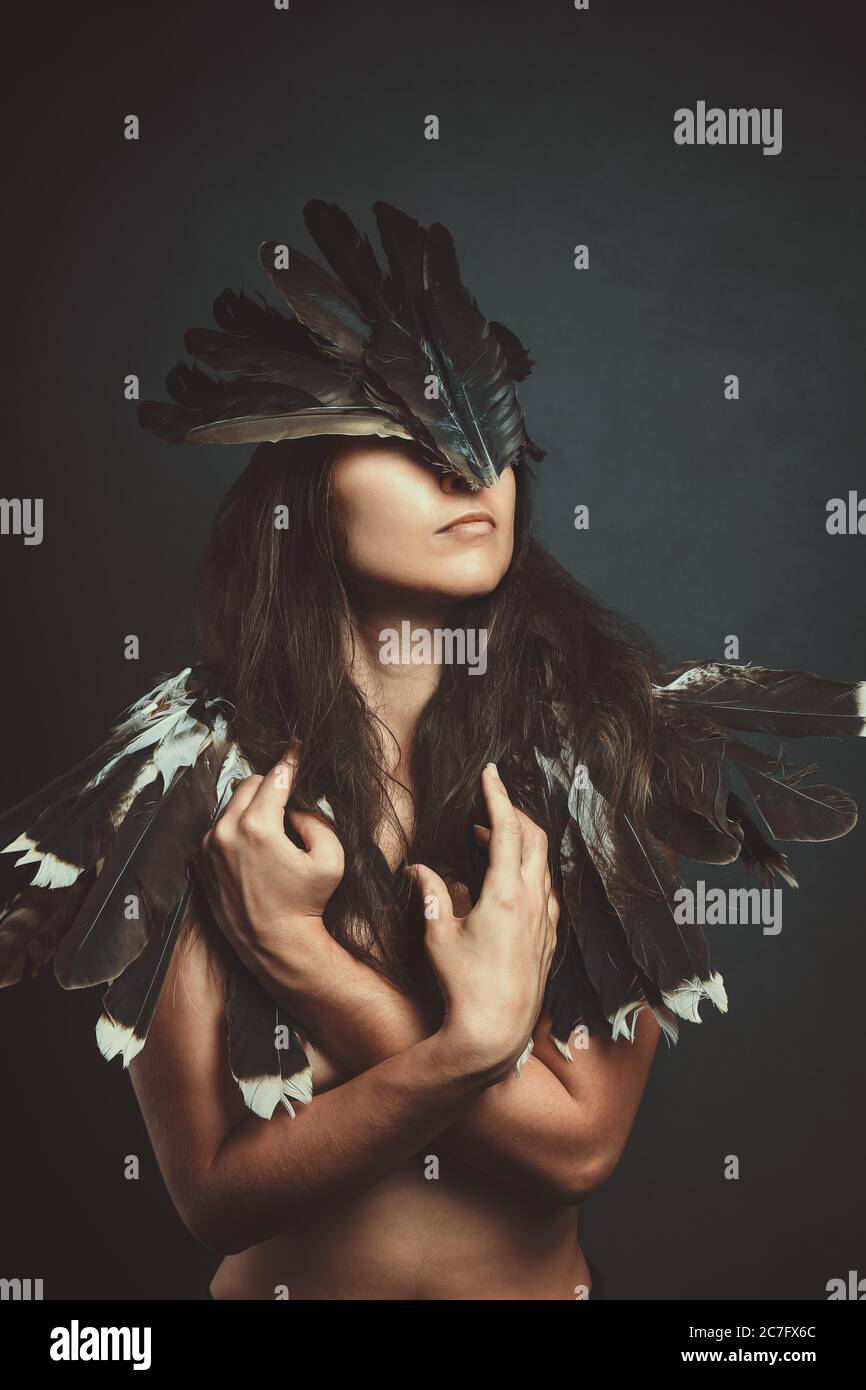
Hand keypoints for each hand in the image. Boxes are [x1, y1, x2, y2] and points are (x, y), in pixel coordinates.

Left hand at [196, 748, 343, 976]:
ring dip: (252, 807)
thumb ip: (315, 819)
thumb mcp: (330, 858)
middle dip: (270, 786)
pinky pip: (218, 828)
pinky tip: (254, 848)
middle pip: (249, 784)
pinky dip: (235, 828)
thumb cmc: (306, 903)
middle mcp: (226, 832)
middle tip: (289, 800)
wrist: (275, 944)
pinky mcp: (200, 862)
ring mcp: (208, 847)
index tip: (296, 748)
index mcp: (257, 827)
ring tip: (273, 830)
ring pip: (231, 805)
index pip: (275, 777)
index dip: (290, 761)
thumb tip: (295, 804)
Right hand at [407, 764, 558, 1080]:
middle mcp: (532, 901)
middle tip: (487, 807)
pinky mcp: (549, 938)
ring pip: (541, 864)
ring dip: (518, 844)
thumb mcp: (437, 935)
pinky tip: (508, 881)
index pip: (506, 829)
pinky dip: (527, 872)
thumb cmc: (463, 985)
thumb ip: (432, 894)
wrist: (496, 1032)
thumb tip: (419, 869)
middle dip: (512, 814)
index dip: (497, 796)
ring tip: (486, 841)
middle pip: (533, 839)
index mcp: (505, 893)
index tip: (490, 773)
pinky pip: (544, 890)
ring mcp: (545, 920)